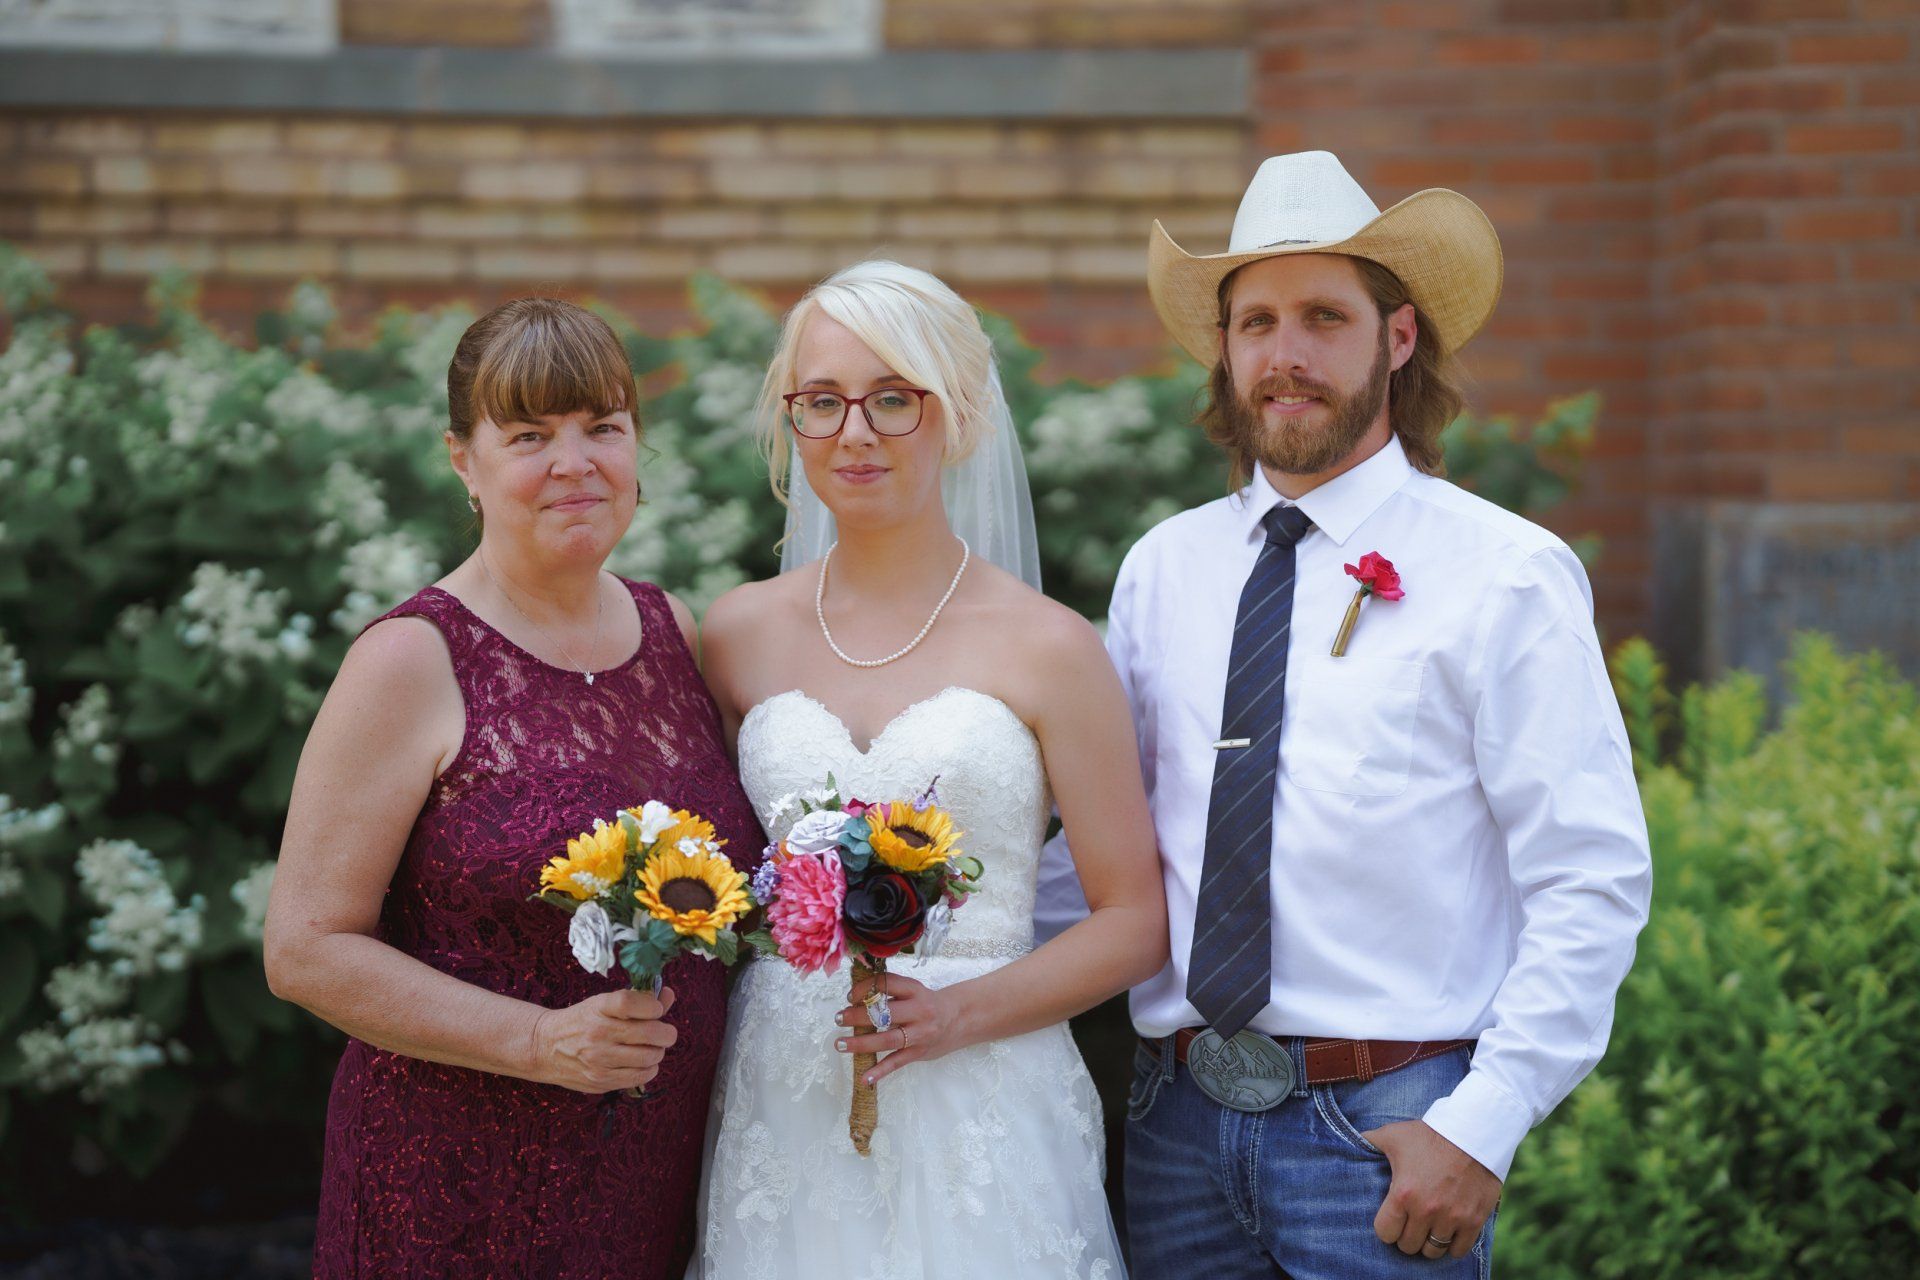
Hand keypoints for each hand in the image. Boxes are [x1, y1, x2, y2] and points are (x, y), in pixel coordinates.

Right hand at [530, 986, 677, 1093]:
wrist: (544, 1046)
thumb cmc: (582, 1021)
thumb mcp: (604, 1003)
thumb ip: (639, 1000)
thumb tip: (669, 995)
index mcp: (599, 1007)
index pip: (632, 1002)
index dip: (653, 1005)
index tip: (656, 1009)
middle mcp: (598, 1032)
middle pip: (650, 1033)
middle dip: (666, 1033)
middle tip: (664, 1033)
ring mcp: (598, 1059)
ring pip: (650, 1057)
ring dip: (658, 1052)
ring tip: (650, 1048)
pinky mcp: (600, 1080)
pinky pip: (641, 1076)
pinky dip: (649, 1069)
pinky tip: (641, 1062)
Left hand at [832, 969, 969, 1086]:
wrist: (959, 1019)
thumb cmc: (928, 1003)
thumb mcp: (914, 990)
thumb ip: (891, 992)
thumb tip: (855, 997)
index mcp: (915, 990)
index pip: (887, 983)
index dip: (865, 987)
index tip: (850, 995)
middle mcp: (919, 1011)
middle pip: (884, 1013)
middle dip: (857, 1016)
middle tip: (839, 1018)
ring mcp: (920, 1034)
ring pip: (887, 1040)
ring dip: (861, 1043)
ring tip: (840, 1044)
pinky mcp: (919, 1053)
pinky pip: (896, 1063)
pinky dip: (880, 1072)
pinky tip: (864, 1078)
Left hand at [1365, 1120, 1501, 1260]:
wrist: (1472, 1132)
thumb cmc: (1429, 1134)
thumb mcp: (1394, 1135)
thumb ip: (1369, 1142)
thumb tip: (1350, 1143)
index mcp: (1403, 1194)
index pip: (1385, 1233)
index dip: (1387, 1228)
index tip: (1392, 1220)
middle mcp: (1426, 1210)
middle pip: (1408, 1245)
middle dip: (1407, 1236)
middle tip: (1410, 1224)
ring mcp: (1452, 1218)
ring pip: (1433, 1251)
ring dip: (1428, 1242)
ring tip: (1428, 1229)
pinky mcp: (1473, 1220)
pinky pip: (1459, 1250)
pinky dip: (1452, 1246)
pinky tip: (1448, 1233)